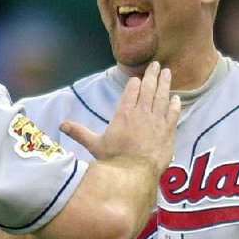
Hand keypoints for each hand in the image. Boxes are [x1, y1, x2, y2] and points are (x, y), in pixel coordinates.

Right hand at [60, 61, 180, 174]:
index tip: (137, 78)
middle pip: (149, 89)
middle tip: (157, 65)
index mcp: (124, 114)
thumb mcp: (95, 145)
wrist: (135, 173)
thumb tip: (62, 125)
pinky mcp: (168, 131)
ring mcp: (157, 121)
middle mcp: (142, 113)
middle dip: (152, 75)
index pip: (131, 91)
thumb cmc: (114, 160)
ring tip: (167, 73)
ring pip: (162, 97)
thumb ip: (80, 132)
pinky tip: (177, 98)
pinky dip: (175, 104)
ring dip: (165, 83)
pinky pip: (173, 113)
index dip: (134, 83)